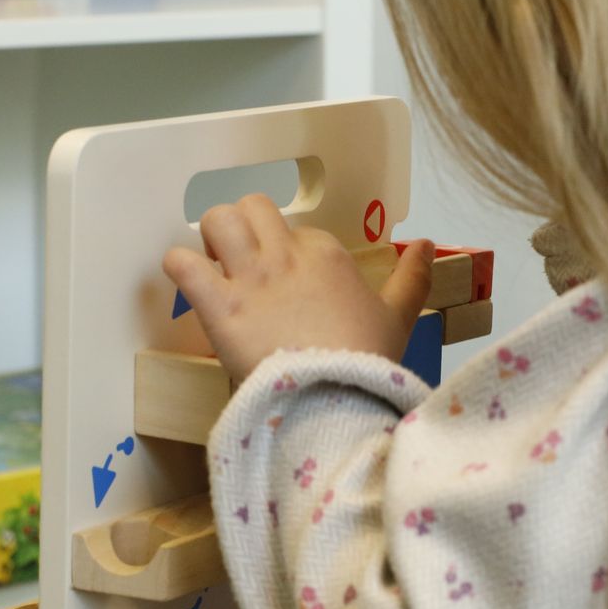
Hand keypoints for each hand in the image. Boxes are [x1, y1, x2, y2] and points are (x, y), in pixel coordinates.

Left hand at [164, 194, 434, 381]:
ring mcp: (251, 278)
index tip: (291, 285)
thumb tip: (429, 244)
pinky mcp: (219, 306)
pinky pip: (182, 263)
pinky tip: (188, 284)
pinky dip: (178, 268)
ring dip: (211, 239)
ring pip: (218, 220)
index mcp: (329, 256)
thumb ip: (412, 278)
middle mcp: (287, 256)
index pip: (302, 232)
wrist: (336, 401)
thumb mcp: (399, 319)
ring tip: (215, 267)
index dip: (292, 254)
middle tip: (243, 263)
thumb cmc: (367, 364)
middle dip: (245, 228)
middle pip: (254, 207)